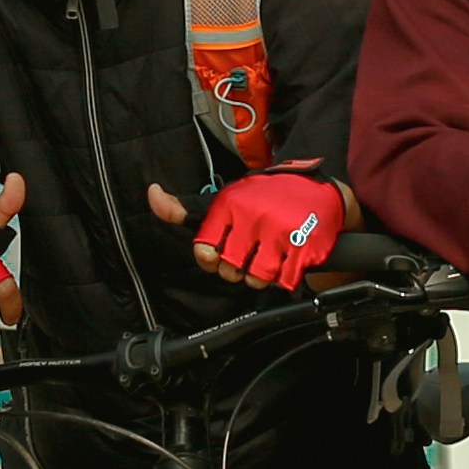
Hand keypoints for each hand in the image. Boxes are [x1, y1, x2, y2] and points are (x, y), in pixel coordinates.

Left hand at [181, 170, 348, 293]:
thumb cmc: (263, 198)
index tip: (221, 252)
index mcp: (229, 205)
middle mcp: (252, 217)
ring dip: (262, 275)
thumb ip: (184, 207)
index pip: (203, 250)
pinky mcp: (305, 247)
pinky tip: (288, 257)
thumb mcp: (224, 198)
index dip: (211, 259)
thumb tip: (153, 195)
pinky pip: (284, 281)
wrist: (316, 186)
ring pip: (256, 280)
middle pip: (229, 270)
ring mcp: (280, 233)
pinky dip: (285, 275)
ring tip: (270, 256)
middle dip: (238, 268)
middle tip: (250, 253)